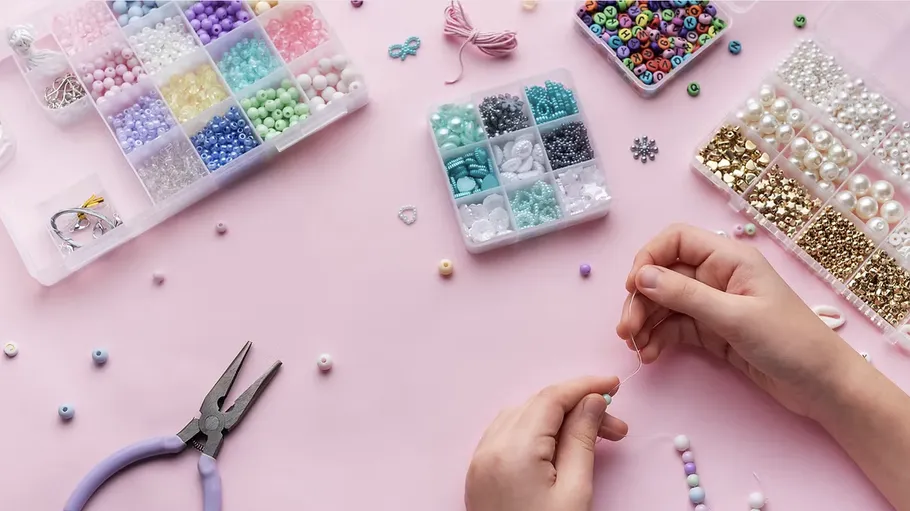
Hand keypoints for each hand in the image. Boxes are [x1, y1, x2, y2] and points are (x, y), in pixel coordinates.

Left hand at [465, 376, 627, 510]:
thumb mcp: (576, 491)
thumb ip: (582, 439)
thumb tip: (593, 401)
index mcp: (514, 450)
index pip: (551, 398)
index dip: (584, 386)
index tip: (615, 386)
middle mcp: (490, 448)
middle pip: (538, 406)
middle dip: (578, 408)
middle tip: (617, 429)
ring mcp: (480, 461)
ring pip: (521, 417)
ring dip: (558, 419)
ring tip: (593, 439)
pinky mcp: (479, 474)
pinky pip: (507, 435)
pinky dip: (535, 431)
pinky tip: (560, 445)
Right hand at [615, 224, 860, 418]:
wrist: (824, 387)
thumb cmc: (790, 343)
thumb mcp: (735, 317)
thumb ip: (686, 296)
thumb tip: (641, 277)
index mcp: (729, 259)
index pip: (676, 240)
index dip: (648, 258)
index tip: (633, 287)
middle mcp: (717, 276)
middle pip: (663, 275)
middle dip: (641, 300)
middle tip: (626, 331)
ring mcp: (713, 304)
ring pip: (664, 303)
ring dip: (645, 322)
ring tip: (635, 347)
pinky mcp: (712, 331)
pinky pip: (674, 327)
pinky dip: (658, 339)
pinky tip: (651, 355)